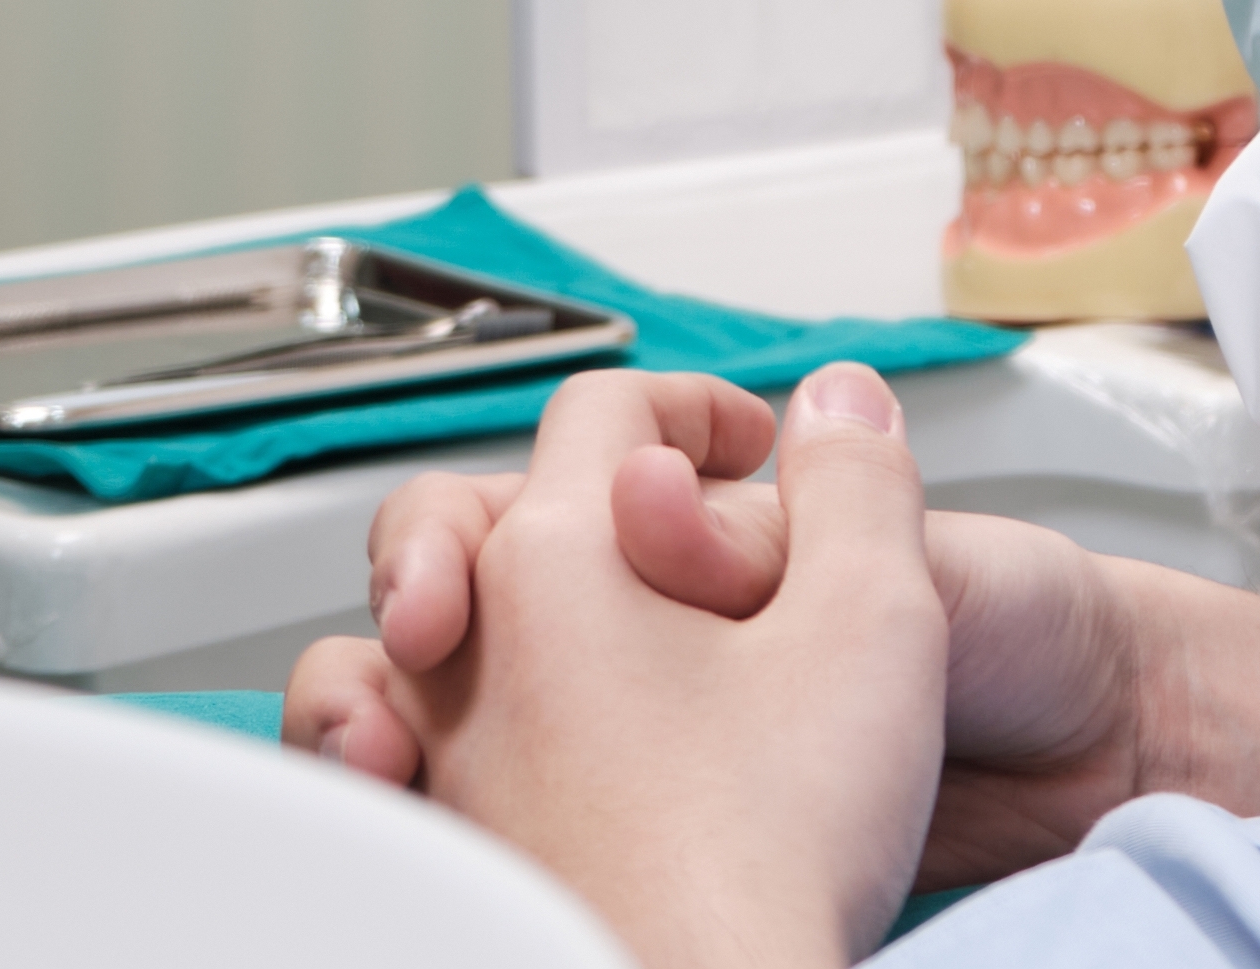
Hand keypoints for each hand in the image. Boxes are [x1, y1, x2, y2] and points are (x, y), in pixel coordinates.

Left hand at [291, 383, 1159, 895]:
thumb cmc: (767, 851)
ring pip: (391, 642)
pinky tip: (473, 753)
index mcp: (561, 563)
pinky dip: (412, 727)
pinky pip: (383, 759)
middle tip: (644, 526)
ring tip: (541, 627)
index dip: (695, 404)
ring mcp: (440, 760)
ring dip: (455, 608)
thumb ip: (861, 486)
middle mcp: (468, 653)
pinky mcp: (444, 855)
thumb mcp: (877, 623)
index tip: (757, 448)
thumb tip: (839, 404)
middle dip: (557, 497)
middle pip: (460, 511)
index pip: (602, 412)